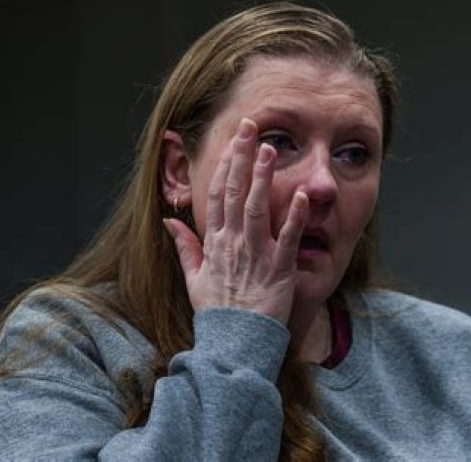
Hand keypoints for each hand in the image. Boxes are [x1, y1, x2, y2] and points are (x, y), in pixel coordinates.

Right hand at [163, 118, 308, 322]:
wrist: (235, 342)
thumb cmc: (217, 310)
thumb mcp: (193, 278)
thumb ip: (184, 247)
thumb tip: (169, 222)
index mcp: (214, 242)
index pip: (216, 195)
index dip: (224, 166)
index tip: (232, 141)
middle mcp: (232, 242)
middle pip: (234, 192)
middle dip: (241, 158)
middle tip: (249, 128)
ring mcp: (255, 254)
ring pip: (257, 208)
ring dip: (262, 177)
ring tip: (269, 148)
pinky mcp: (278, 269)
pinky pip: (286, 238)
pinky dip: (294, 217)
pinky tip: (301, 194)